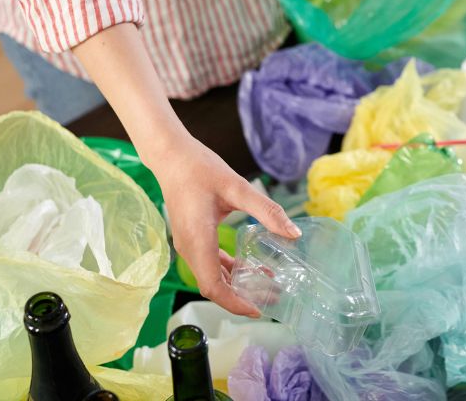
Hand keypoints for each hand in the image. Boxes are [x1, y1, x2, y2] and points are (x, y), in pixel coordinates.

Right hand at [72, 25, 301, 316]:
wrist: (172, 156)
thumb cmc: (201, 169)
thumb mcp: (238, 188)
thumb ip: (267, 211)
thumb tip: (294, 234)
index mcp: (198, 240)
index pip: (213, 286)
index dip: (234, 303)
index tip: (258, 310)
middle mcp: (190, 247)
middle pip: (213, 285)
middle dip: (241, 296)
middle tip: (271, 299)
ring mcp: (188, 243)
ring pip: (211, 275)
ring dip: (236, 283)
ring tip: (266, 284)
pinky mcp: (191, 237)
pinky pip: (209, 262)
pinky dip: (228, 269)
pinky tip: (249, 266)